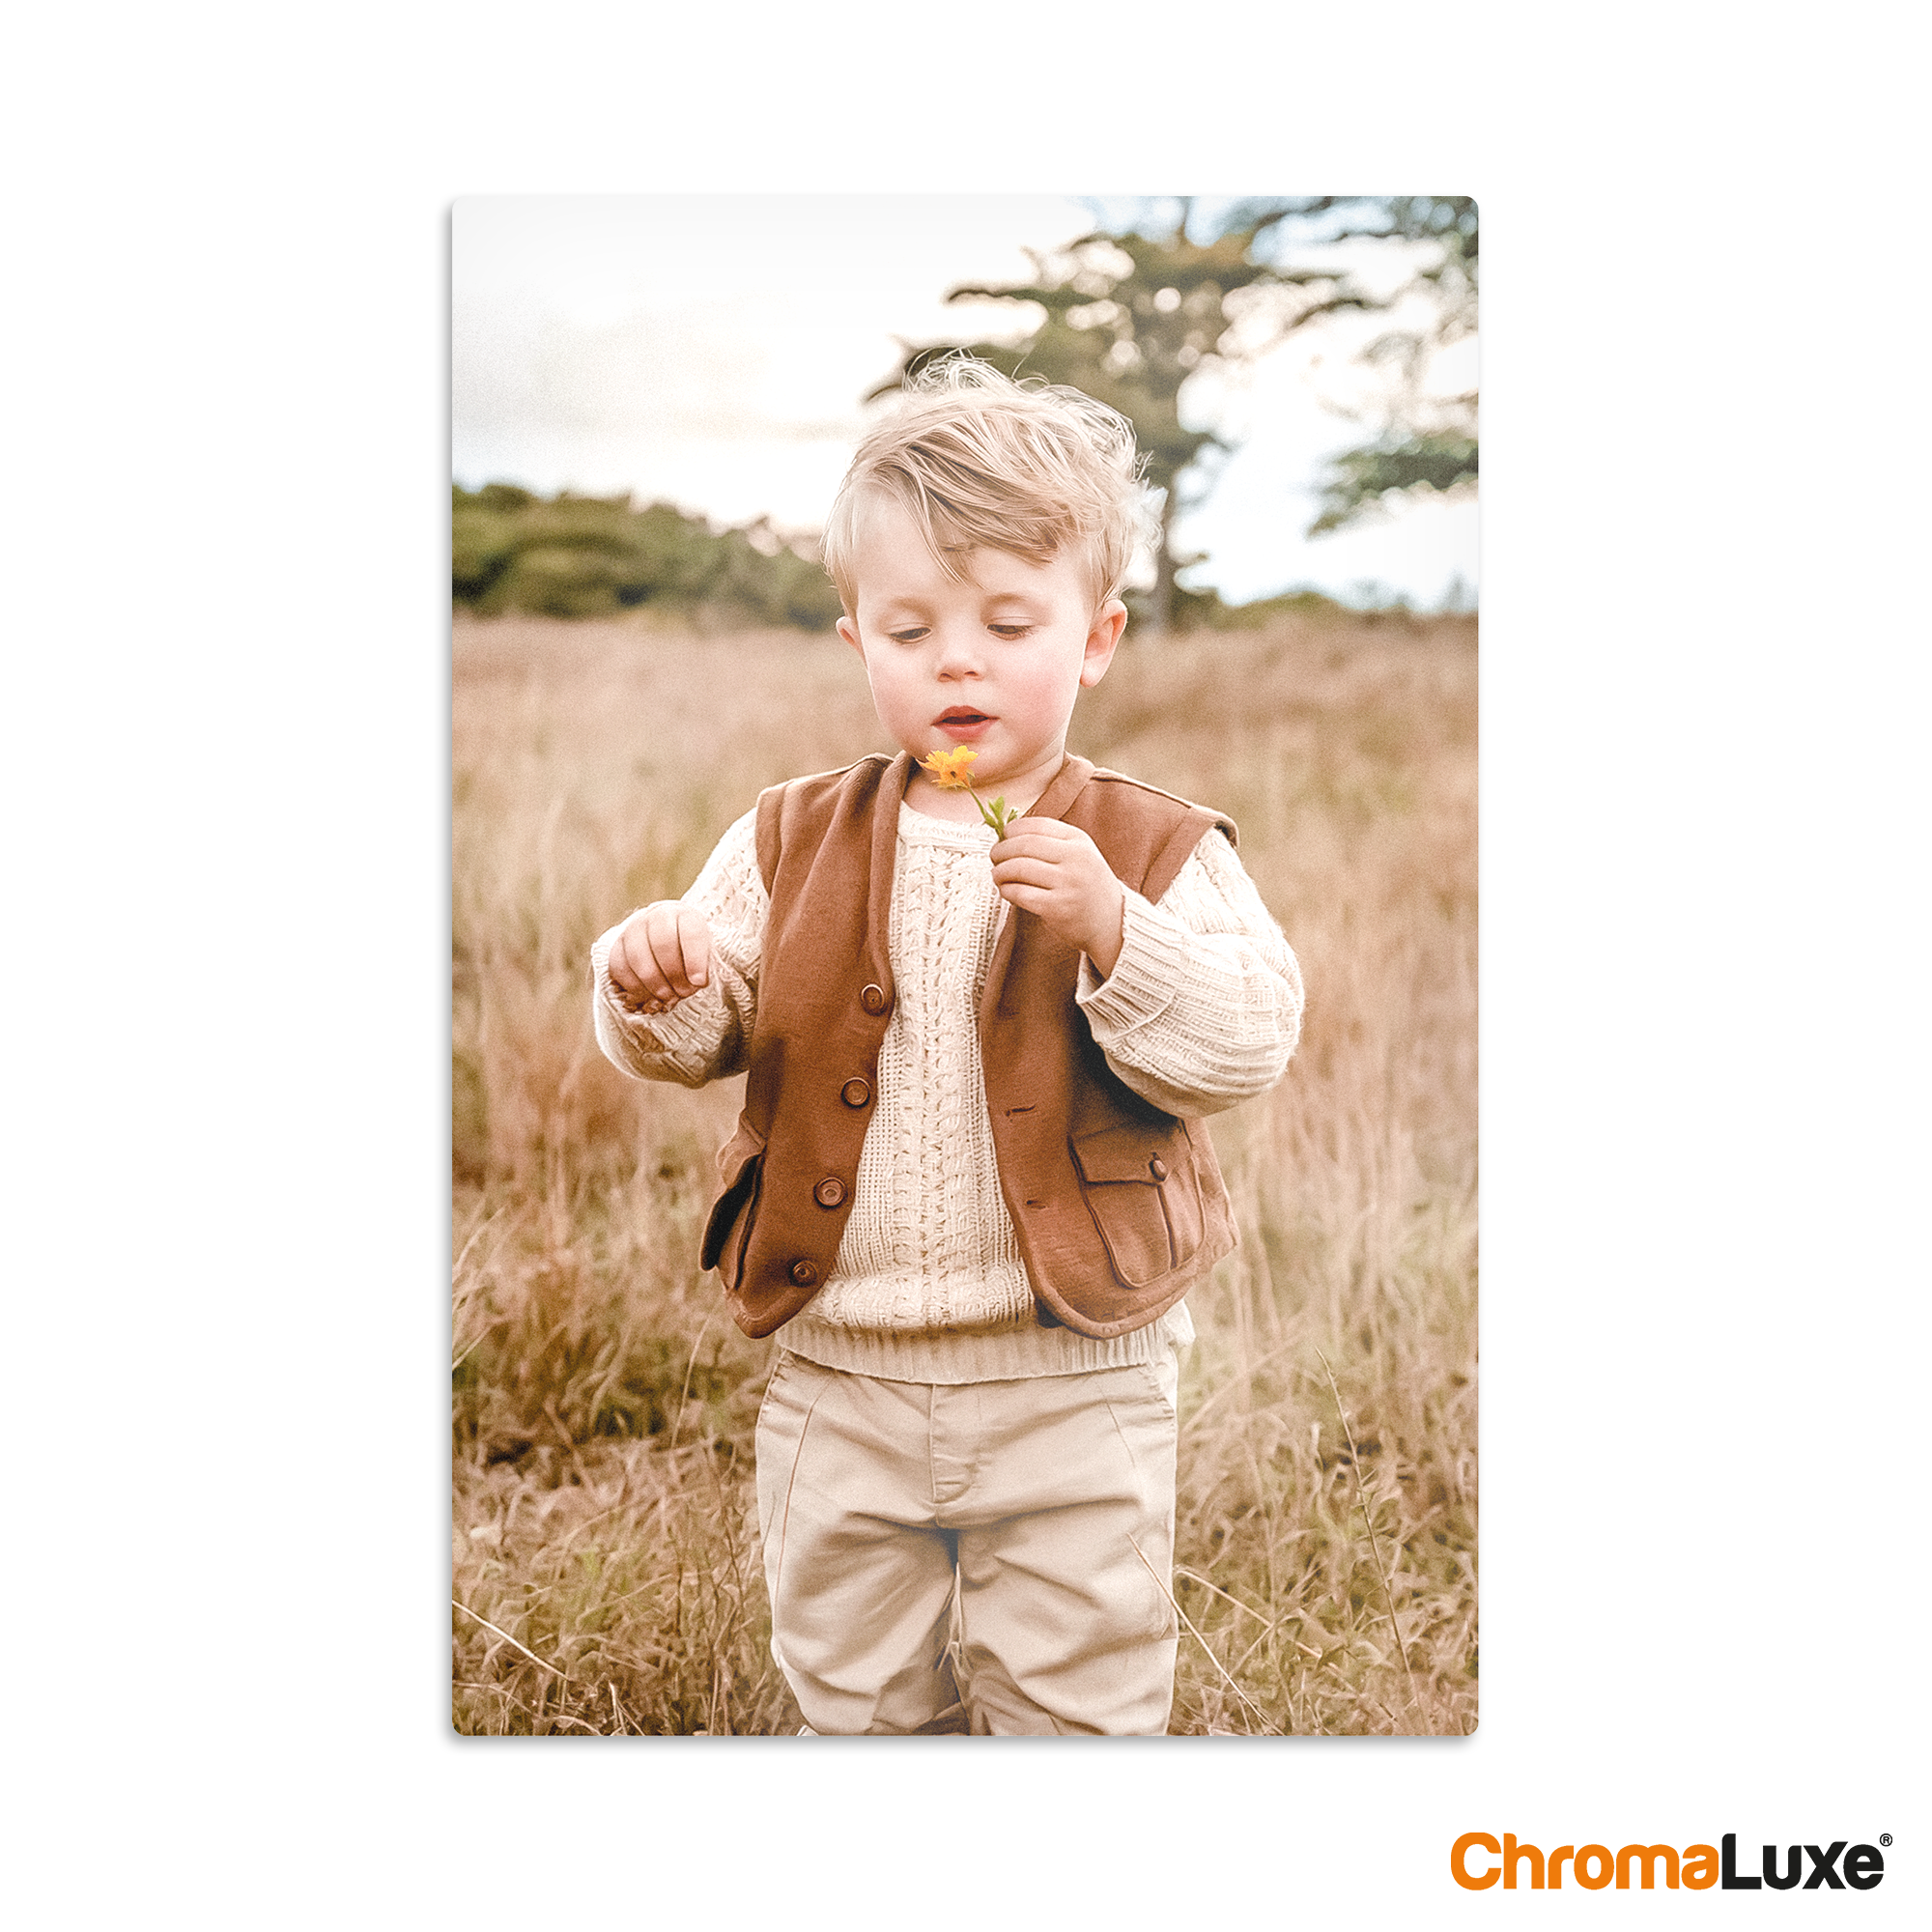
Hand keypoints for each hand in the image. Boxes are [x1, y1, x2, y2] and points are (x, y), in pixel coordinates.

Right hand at [608, 901, 712, 1014]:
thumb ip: (707, 966)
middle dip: (674, 974)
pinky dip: (634, 985)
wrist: (668, 943)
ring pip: (637, 956)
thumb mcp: (708, 955)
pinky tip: (648, 995)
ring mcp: (633, 929)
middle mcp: (657, 916)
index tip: (700, 983)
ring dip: (654, 983)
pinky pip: (619, 966)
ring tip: (667, 996)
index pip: (690, 933)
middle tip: (684, 992)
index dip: (695, 960)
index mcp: (685, 915)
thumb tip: (698, 982)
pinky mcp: (617, 946)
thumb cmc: (693, 954)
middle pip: (662, 944)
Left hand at [990, 818, 1127, 975]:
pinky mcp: (1058, 907)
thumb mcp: (1080, 855)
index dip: (1012, 830)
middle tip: (994, 857)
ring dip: (1000, 872)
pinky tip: (1007, 891)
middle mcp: (1076, 858)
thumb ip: (1051, 843)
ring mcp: (1068, 883)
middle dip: (1001, 850)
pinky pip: (1020, 893)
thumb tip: (1007, 836)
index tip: (1003, 837)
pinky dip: (1007, 891)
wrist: (1113, 922)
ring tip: (998, 875)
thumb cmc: (1088, 887)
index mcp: (1079, 840)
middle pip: (1024, 845)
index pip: (1037, 825)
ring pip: (1018, 868)